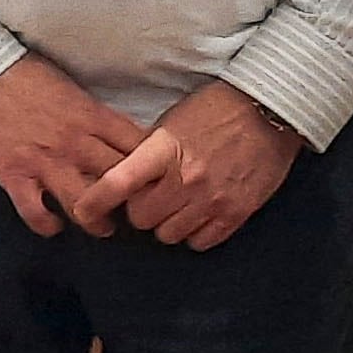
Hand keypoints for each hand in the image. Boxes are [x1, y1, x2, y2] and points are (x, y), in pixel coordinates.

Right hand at [0, 55, 148, 235]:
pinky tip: (53, 223)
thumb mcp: (70, 87)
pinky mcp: (14, 175)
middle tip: (134, 208)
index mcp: (91, 116)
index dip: (152, 167)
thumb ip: (93, 115)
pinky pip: (36, 214)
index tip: (154, 178)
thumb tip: (114, 138)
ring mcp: (44, 162)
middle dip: (132, 199)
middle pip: (119, 181)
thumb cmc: (23, 73)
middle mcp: (73, 143)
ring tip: (102, 225)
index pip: (138, 148)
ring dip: (98, 222)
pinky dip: (47, 225)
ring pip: (85, 206)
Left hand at [69, 79, 300, 248]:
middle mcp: (186, 179)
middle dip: (140, 210)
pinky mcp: (236, 213)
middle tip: (150, 196)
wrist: (269, 111)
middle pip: (142, 219)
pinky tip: (198, 213)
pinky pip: (200, 242)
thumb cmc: (216, 110)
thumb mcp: (172, 122)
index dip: (95, 202)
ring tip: (177, 203)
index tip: (83, 211)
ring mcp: (212, 199)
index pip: (119, 183)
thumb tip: (124, 177)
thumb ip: (148, 152)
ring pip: (169, 235)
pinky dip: (194, 233)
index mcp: (164, 150)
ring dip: (167, 223)